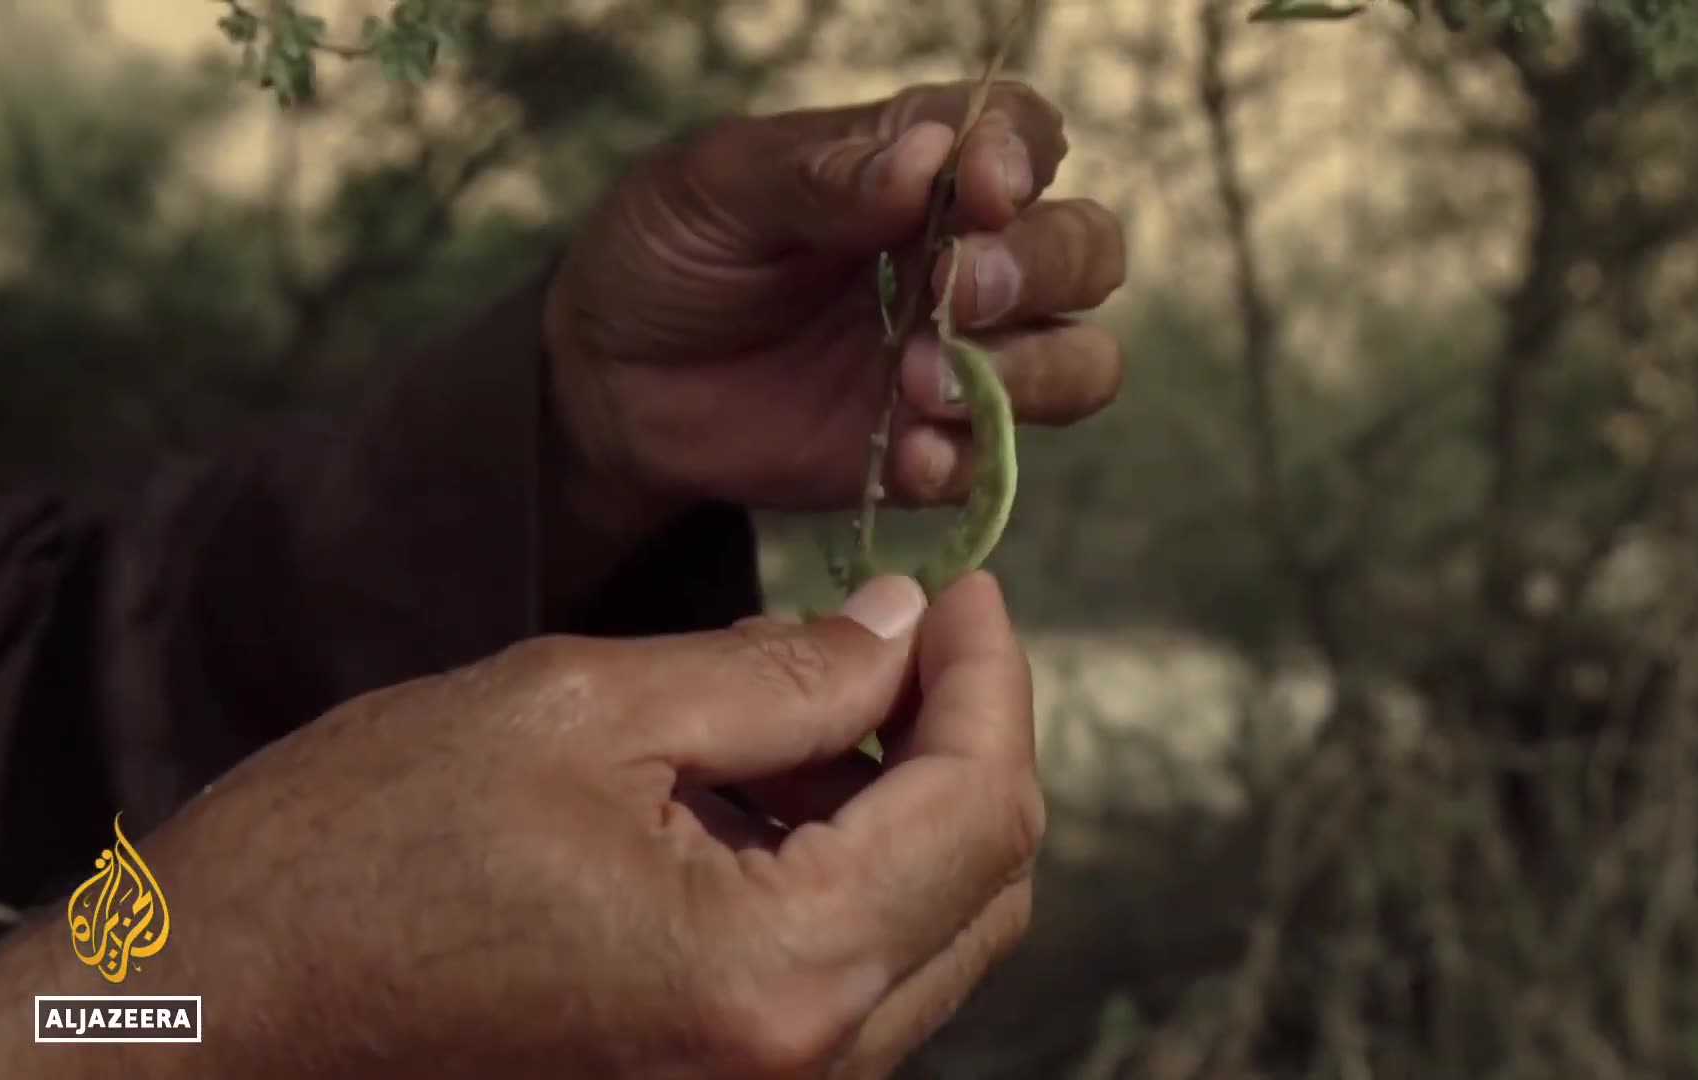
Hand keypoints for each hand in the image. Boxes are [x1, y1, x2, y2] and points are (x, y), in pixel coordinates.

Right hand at [0, 574, 1040, 1079]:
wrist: (205, 1023)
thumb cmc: (351, 858)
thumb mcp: (576, 709)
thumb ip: (777, 671)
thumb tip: (901, 628)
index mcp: (775, 973)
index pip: (981, 807)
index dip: (991, 676)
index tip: (964, 589)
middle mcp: (798, 1070)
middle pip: (981, 885)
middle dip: (964, 737)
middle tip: (905, 629)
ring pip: (926, 938)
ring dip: (900, 805)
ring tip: (808, 695)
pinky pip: (844, 983)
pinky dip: (840, 876)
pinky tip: (761, 789)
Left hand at [545, 80, 1127, 512]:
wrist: (613, 383)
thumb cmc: (667, 254)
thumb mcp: (714, 189)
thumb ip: (817, 172)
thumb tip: (923, 157)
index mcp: (920, 166)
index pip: (1023, 137)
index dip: (1023, 157)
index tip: (979, 187)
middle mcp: (964, 255)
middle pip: (1084, 250)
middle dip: (1040, 269)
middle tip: (955, 292)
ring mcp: (960, 356)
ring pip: (1081, 359)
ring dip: (1027, 373)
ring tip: (922, 385)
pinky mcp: (935, 446)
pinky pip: (999, 462)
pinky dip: (967, 460)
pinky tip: (906, 458)